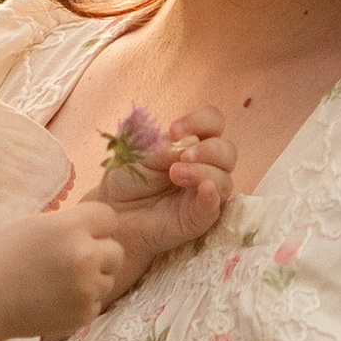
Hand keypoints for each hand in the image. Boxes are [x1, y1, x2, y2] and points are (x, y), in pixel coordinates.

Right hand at [0, 198, 125, 340]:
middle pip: (116, 251)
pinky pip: (97, 302)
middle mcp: (84, 255)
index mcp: (71, 226)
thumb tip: (101, 227)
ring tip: (60, 282)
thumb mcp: (39, 224)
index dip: (97, 226)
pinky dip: (82, 302)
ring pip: (109, 279)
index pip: (110, 217)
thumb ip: (72, 224)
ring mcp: (86, 288)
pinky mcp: (84, 313)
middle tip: (73, 261)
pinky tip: (57, 299)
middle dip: (100, 254)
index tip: (83, 234)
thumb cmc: (6, 254)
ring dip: (93, 279)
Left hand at [96, 109, 235, 291]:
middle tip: (183, 156)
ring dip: (203, 172)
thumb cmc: (129, 179)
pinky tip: (205, 188)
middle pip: (228, 151)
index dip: (201, 121)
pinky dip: (212, 196)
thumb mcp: (141, 154)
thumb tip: (190, 144)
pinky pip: (215, 207)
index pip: (214, 123)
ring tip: (175, 174)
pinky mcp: (199, 218)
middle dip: (208, 150)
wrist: (113, 212)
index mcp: (193, 144)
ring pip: (225, 179)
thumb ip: (166, 147)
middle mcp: (205, 167)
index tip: (174, 131)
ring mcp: (205, 194)